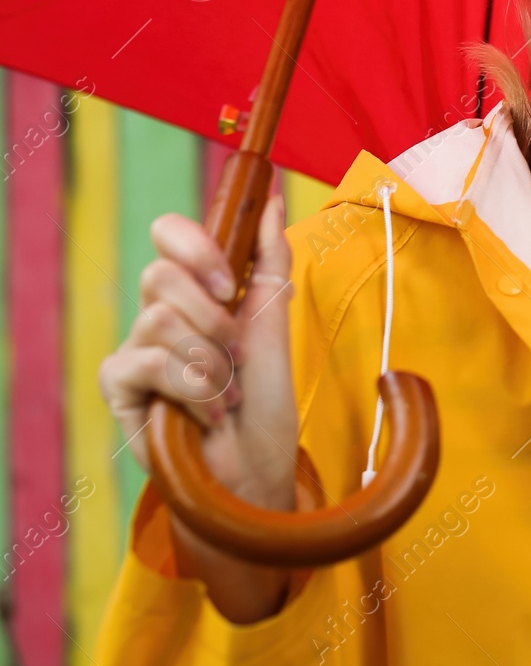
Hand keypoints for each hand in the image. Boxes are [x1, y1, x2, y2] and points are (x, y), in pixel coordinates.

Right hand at [98, 194, 299, 512]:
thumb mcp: (275, 320)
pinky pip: (146, 363)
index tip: (229, 283)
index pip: (169, 234)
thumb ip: (270, 259)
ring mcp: (135, 349)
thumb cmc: (264, 400)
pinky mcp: (119, 387)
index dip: (195, 247)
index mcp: (196, 291)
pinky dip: (190, 388)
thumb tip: (272, 200)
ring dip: (209, 361)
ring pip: (158, 320)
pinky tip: (206, 412)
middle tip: (236, 351)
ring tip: (227, 391)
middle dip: (212, 316)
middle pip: (160, 275)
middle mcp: (159, 313)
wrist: (256, 466)